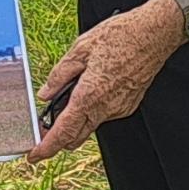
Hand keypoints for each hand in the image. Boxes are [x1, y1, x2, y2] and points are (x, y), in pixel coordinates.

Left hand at [26, 0, 184, 163]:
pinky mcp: (129, 105)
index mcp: (89, 95)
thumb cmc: (121, 36)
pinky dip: (93, 108)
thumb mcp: (80, 49)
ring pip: (90, 125)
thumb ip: (59, 75)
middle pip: (75, 136)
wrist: (154, 34)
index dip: (46, 148)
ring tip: (71, 94)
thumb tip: (45, 93)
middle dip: (58, 135)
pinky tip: (92, 87)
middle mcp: (105, 108)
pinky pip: (104, 114)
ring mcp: (119, 108)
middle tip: (45, 123)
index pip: (63, 133)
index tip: (34, 155)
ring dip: (76, 119)